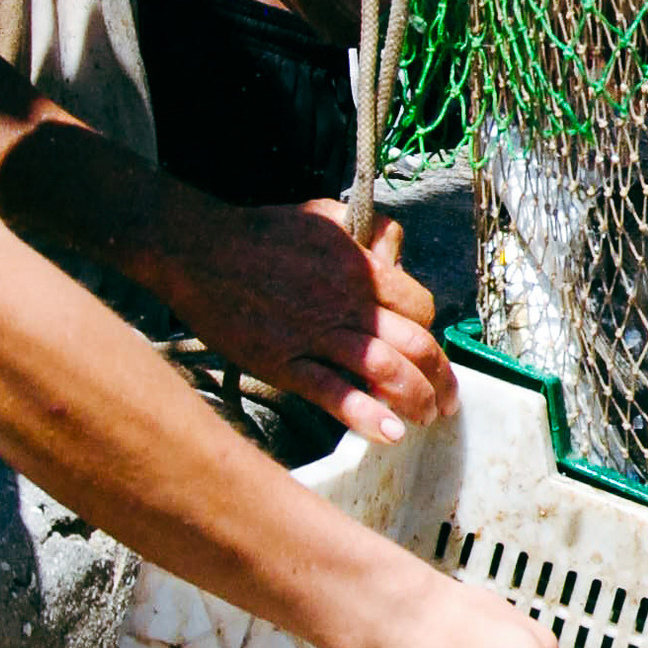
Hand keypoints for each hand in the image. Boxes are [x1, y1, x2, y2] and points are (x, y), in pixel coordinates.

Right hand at [149, 194, 453, 442]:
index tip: (424, 348)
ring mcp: (316, 336)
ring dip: (416, 399)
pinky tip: (390, 433)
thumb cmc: (264, 233)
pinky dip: (367, 416)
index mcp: (363, 270)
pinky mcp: (284, 363)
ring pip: (386, 371)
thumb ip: (367, 233)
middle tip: (446, 399)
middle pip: (416, 345)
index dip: (429, 332)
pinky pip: (334, 393)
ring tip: (426, 418)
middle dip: (440, 377)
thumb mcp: (327, 214)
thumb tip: (394, 247)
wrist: (201, 251)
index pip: (420, 308)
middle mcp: (348, 304)